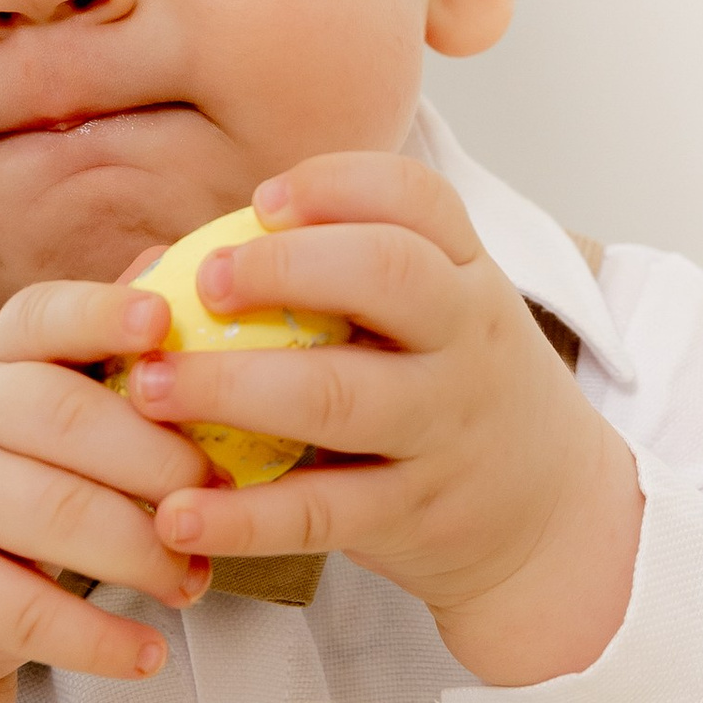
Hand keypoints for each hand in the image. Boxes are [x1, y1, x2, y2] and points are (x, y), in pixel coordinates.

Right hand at [0, 282, 216, 702]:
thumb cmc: (0, 471)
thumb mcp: (30, 398)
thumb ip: (99, 346)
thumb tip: (176, 264)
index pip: (40, 316)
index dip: (101, 314)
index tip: (163, 322)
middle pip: (62, 418)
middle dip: (157, 458)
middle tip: (222, 496)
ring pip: (54, 514)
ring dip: (144, 550)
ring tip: (196, 578)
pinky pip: (30, 612)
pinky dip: (100, 638)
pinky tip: (150, 652)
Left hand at [124, 155, 642, 686]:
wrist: (550, 517)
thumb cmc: (449, 390)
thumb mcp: (431, 318)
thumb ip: (326, 279)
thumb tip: (153, 269)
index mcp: (465, 274)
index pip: (418, 199)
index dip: (337, 185)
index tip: (262, 200)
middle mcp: (466, 338)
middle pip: (390, 275)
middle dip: (286, 267)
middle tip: (202, 282)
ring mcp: (444, 428)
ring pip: (341, 395)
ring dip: (235, 386)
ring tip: (152, 386)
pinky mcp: (413, 514)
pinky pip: (320, 513)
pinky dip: (243, 516)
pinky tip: (177, 511)